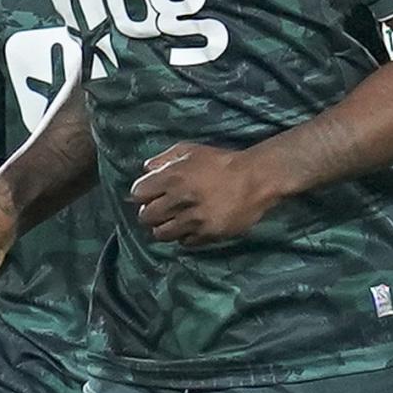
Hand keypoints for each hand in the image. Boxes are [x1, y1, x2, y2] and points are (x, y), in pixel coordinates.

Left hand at [131, 142, 281, 245]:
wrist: (255, 179)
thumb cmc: (222, 162)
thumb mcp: (191, 150)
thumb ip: (165, 158)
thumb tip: (146, 169)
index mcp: (172, 177)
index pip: (138, 194)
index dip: (143, 195)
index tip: (150, 195)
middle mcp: (179, 200)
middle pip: (146, 217)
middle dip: (151, 213)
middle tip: (162, 211)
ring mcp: (193, 220)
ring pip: (162, 234)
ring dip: (165, 228)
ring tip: (175, 221)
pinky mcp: (207, 234)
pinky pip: (185, 242)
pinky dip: (186, 236)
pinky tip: (193, 227)